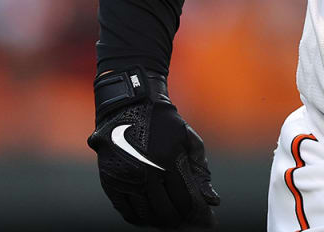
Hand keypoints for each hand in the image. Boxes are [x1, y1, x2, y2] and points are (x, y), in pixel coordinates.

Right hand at [87, 71, 219, 228]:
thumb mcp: (188, 139)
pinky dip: (141, 218)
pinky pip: (128, 212)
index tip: (208, 221)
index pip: (187, 201)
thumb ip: (201, 170)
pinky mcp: (110, 181)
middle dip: (182, 220)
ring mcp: (126, 179)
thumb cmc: (164, 121)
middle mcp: (146, 172)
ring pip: (148, 216)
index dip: (200, 214)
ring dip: (162, 221)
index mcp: (168, 160)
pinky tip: (151, 215)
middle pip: (167, 213)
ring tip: (171, 217)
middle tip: (188, 219)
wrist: (128, 103)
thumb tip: (213, 200)